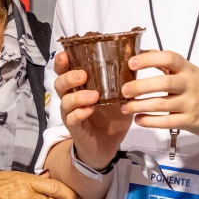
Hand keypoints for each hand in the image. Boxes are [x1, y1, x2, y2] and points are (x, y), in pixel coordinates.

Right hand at [53, 51, 133, 169]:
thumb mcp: (120, 96)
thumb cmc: (111, 117)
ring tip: (94, 95)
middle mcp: (71, 97)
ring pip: (65, 101)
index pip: (65, 70)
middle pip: (59, 83)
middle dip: (69, 76)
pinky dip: (80, 113)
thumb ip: (125, 79)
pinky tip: (89, 110)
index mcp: (79, 86)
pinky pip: (72, 119)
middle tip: (83, 75)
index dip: (62, 61)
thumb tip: (139, 57)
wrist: (108, 145)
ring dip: (78, 96)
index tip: (66, 54)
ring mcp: (71, 113)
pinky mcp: (75, 128)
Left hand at [120, 50, 198, 135]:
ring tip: (125, 107)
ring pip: (161, 105)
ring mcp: (190, 104)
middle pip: (163, 83)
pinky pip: (166, 122)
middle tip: (124, 90)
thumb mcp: (189, 70)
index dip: (149, 59)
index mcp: (187, 69)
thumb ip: (166, 62)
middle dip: (140, 87)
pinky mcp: (189, 121)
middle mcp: (189, 84)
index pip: (169, 58)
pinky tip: (138, 120)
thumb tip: (141, 52)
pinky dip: (150, 121)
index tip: (132, 63)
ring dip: (140, 106)